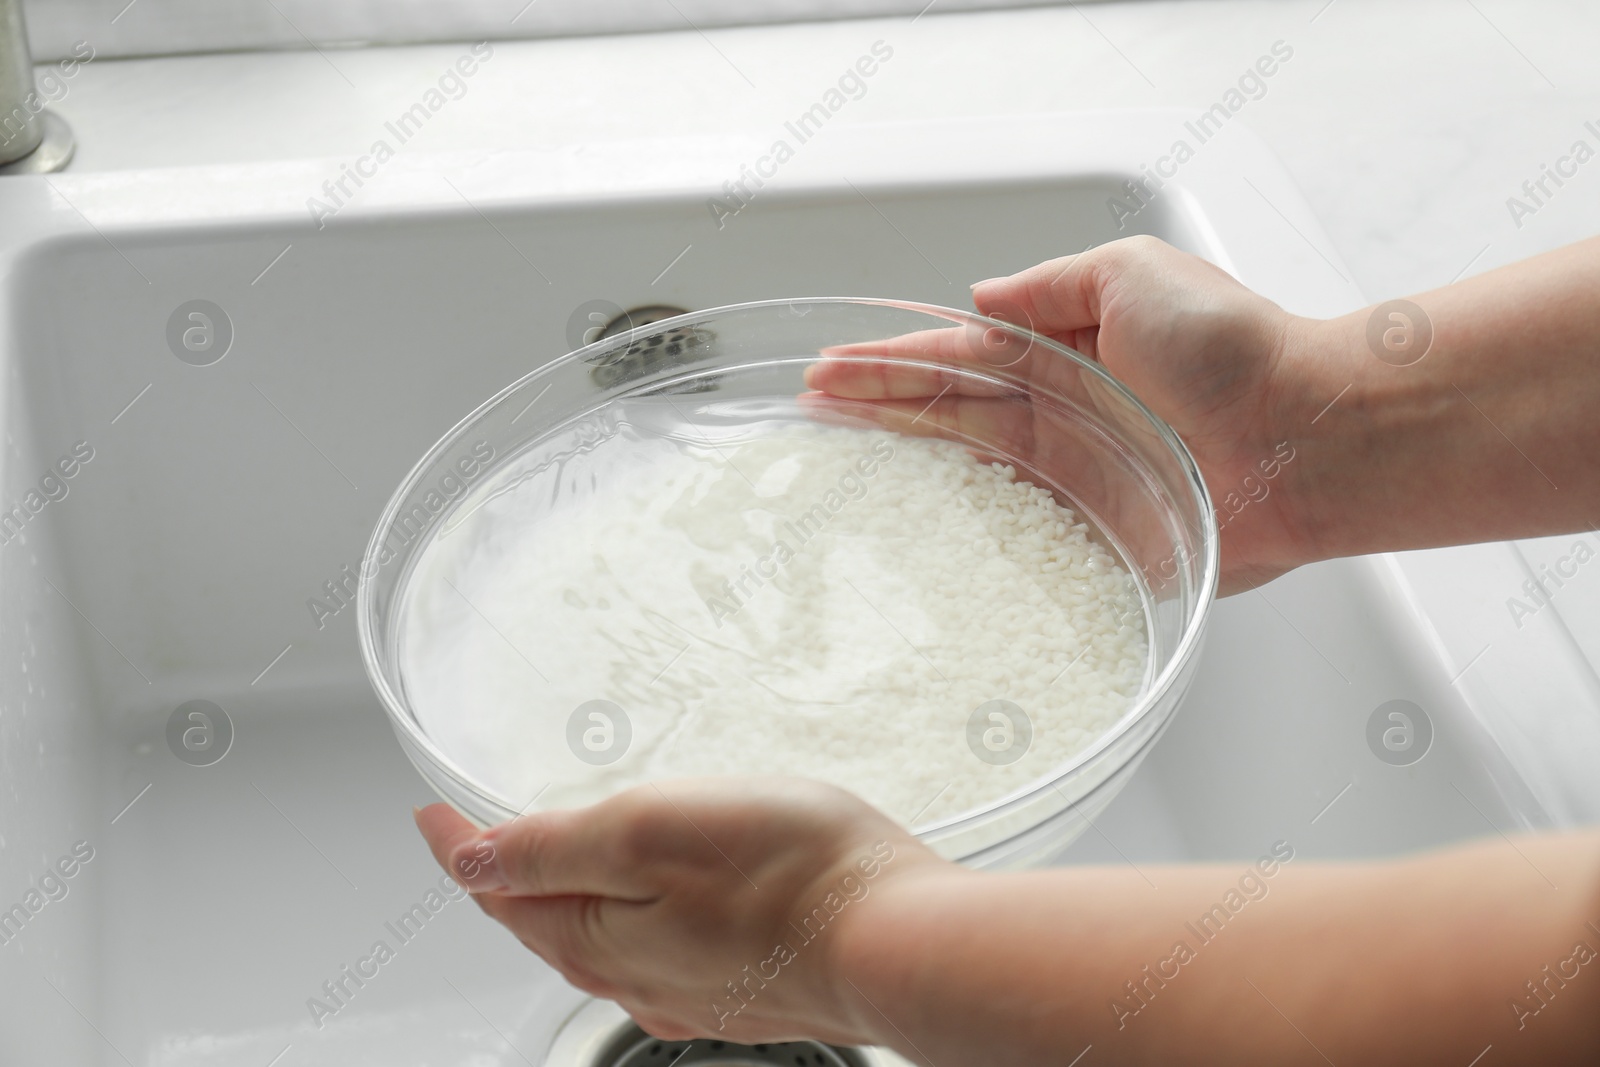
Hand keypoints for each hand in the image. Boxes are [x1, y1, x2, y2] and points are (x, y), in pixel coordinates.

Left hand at [415, 777, 948, 1043]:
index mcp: (599, 938)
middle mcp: (637, 979)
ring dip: (568, 900)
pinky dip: (632, 920)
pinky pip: (660, 954)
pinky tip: (662, 903)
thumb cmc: (791, 878)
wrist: (901, 942)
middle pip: (545, 924)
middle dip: (507, 880)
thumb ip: (553, 846)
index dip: (459, 846)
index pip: (498, 891)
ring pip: (602, 943)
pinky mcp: (746, 987)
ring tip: (561, 858)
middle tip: (484, 836)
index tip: (432, 815)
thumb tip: (468, 860)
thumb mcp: (649, 832)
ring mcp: (693, 989)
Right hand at [805, 235, 1332, 592]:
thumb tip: (985, 295)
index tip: (832, 366)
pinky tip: (909, 535)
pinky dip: (958, 537)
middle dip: (875, 406)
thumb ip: (1054, 283)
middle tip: (812, 411)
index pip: (955, 351)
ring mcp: (1070, 476)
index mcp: (1065, 349)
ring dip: (899, 460)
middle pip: (945, 410)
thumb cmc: (1237, 350)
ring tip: (834, 459)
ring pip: (963, 468)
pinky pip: (1010, 537)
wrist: (1307, 437)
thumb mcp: (1137, 273)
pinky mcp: (1091, 534)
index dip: (890, 360)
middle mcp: (1060, 414)